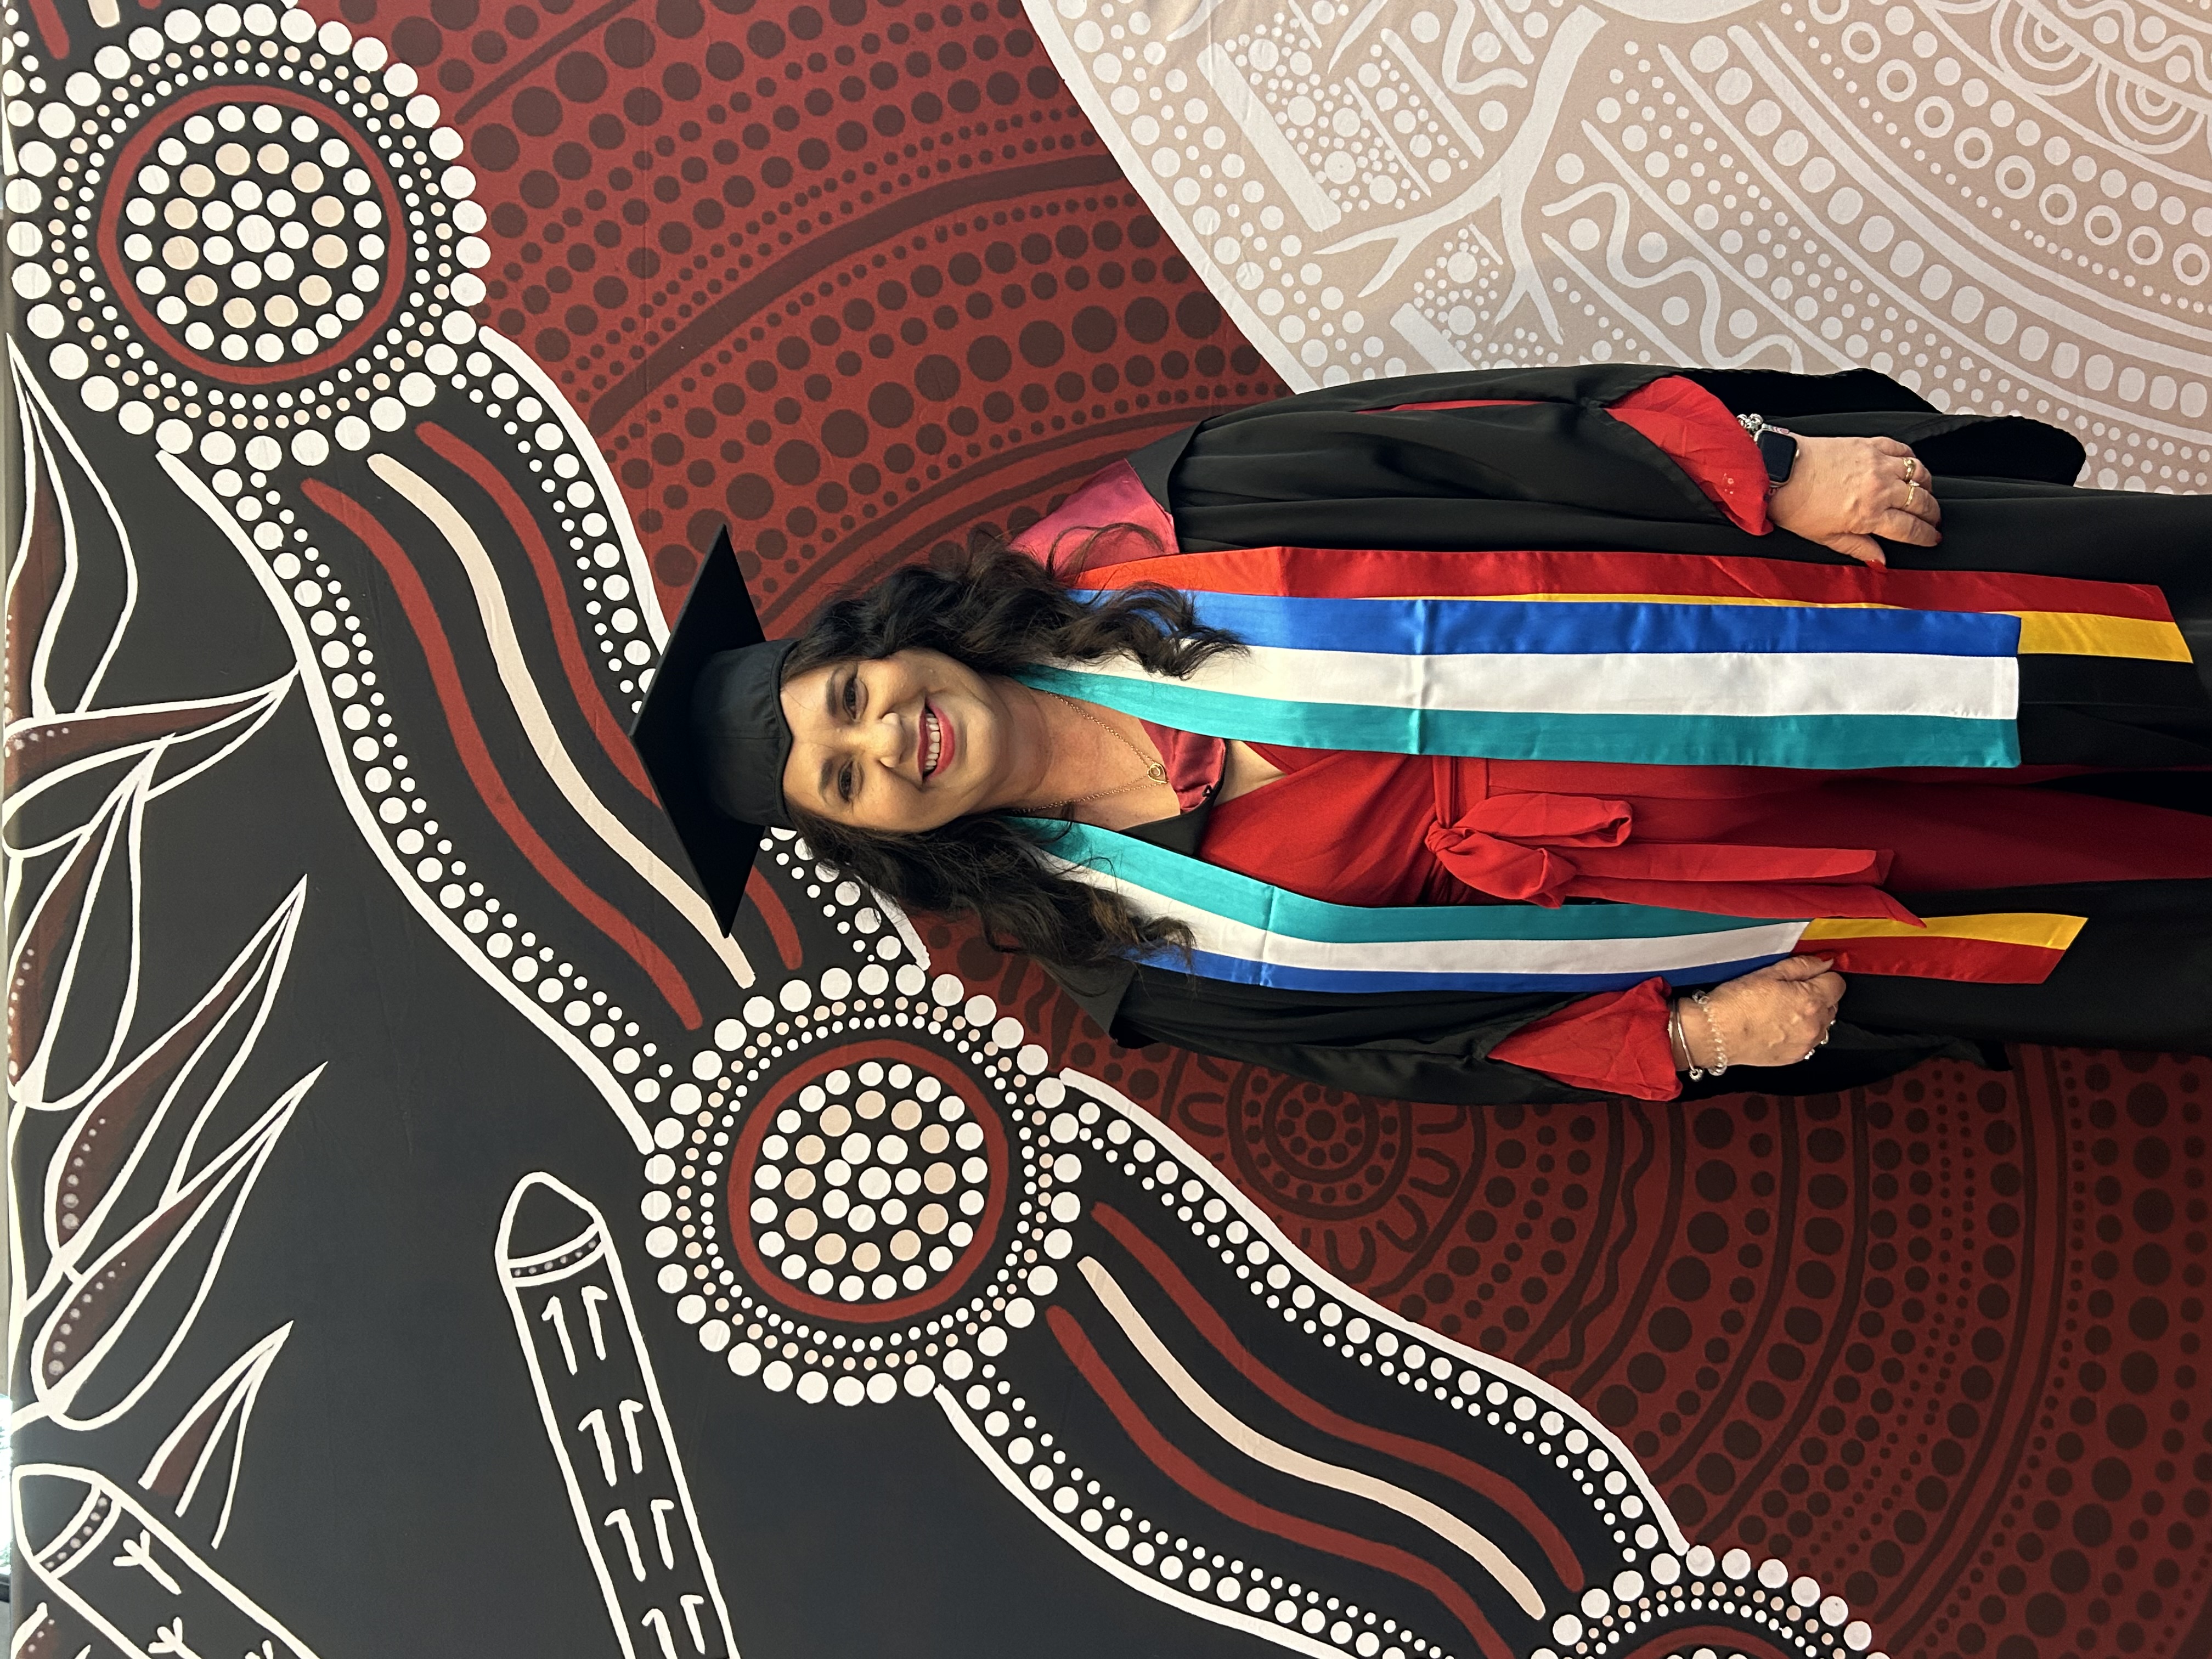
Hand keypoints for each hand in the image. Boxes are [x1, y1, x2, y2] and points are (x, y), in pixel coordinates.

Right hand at [1677, 956, 1845, 1069]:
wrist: (1716, 1034)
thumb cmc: (1736, 1002)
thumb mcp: (1769, 973)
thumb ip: (1803, 966)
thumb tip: (1825, 962)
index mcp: (1812, 1000)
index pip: (1837, 982)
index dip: (1821, 975)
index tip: (1808, 975)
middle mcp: (1815, 1025)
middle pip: (1832, 1004)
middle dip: (1817, 995)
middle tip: (1789, 991)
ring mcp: (1806, 1044)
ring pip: (1822, 1024)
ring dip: (1811, 1016)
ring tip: (1782, 1010)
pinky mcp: (1795, 1057)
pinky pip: (1808, 1041)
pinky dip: (1800, 1033)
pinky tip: (1778, 1026)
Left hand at [1766, 435, 1939, 567]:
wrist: (1778, 470)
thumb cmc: (1794, 504)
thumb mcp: (1825, 537)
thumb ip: (1858, 548)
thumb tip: (1880, 561)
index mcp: (1869, 515)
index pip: (1910, 528)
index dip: (1926, 536)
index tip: (1932, 539)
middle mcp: (1879, 488)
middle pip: (1921, 502)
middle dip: (1932, 514)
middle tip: (1933, 520)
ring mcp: (1877, 464)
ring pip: (1919, 474)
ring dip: (1926, 487)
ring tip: (1924, 495)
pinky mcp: (1870, 444)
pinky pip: (1902, 450)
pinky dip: (1911, 460)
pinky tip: (1909, 468)